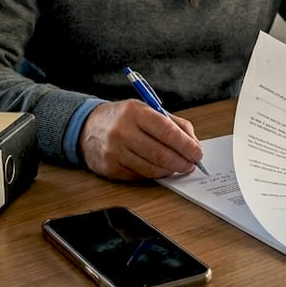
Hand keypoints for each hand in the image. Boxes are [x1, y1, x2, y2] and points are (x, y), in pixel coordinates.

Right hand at [79, 100, 204, 179]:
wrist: (88, 127)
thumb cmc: (123, 118)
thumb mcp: (146, 110)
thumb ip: (173, 124)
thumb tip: (193, 143)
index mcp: (134, 112)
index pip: (166, 131)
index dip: (185, 145)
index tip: (197, 153)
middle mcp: (122, 131)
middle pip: (160, 153)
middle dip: (181, 162)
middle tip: (191, 165)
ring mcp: (114, 151)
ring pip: (151, 168)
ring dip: (169, 170)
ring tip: (178, 167)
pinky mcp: (110, 168)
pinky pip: (139, 176)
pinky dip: (154, 174)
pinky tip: (159, 169)